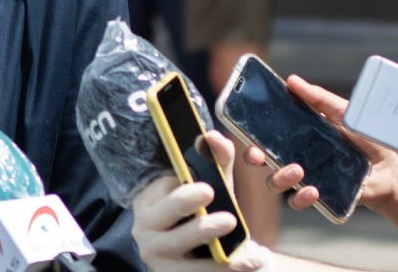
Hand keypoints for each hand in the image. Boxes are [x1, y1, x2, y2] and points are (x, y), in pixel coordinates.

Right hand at [132, 131, 270, 270]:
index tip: (207, 190)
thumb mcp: (205, 188)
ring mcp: (158, 258)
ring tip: (239, 237)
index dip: (184, 191)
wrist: (190, 258)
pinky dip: (228, 268)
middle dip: (195, 215)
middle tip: (222, 212)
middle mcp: (145, 230)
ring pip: (184, 250)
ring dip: (213, 243)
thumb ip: (214, 163)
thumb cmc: (195, 216)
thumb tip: (215, 138)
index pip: (165, 192)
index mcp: (148, 203)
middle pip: (169, 219)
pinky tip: (252, 260)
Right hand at [242, 75, 397, 211]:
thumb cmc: (367, 139)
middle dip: (252, 156)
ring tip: (297, 171)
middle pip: (261, 158)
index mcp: (296, 134)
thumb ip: (320, 99)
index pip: (264, 132)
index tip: (240, 127)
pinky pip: (298, 202)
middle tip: (256, 154)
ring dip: (279, 177)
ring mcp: (305, 178)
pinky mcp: (318, 197)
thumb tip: (292, 80)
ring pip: (274, 181)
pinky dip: (302, 198)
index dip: (247, 131)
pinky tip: (313, 191)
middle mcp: (294, 156)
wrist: (393, 171)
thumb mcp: (344, 114)